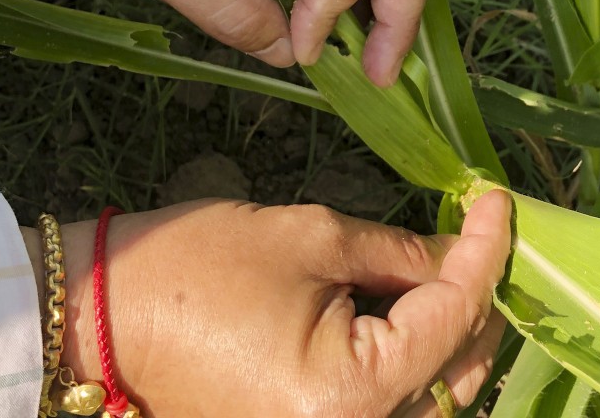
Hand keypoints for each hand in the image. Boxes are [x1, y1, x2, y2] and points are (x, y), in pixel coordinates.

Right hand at [48, 191, 509, 416]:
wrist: (101, 317)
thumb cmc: (197, 268)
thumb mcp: (312, 239)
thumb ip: (399, 253)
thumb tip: (455, 250)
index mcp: (353, 395)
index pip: (454, 315)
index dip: (485, 251)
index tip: (498, 201)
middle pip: (457, 373)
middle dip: (477, 299)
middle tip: (480, 235)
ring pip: (432, 398)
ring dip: (453, 336)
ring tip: (454, 270)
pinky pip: (391, 408)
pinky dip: (414, 364)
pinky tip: (415, 312)